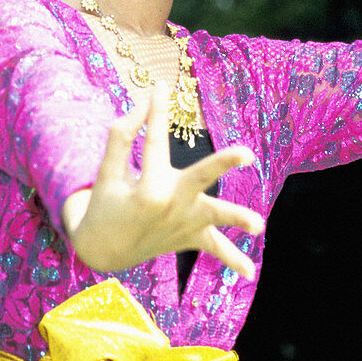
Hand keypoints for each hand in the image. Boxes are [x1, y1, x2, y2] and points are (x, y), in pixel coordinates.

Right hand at [63, 83, 263, 277]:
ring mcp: (183, 223)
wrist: (102, 249)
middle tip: (247, 153)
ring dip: (238, 219)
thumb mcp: (107, 169)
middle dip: (224, 163)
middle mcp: (170, 205)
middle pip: (201, 177)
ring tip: (260, 225)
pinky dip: (233, 260)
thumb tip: (146, 102)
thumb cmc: (105, 201)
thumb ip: (124, 134)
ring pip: (215, 219)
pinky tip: (251, 273)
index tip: (161, 87)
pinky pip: (214, 250)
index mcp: (147, 187)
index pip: (155, 141)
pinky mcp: (189, 237)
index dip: (155, 111)